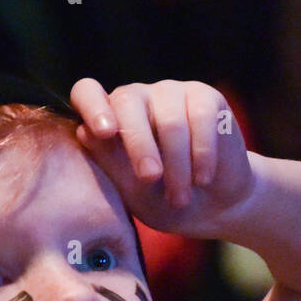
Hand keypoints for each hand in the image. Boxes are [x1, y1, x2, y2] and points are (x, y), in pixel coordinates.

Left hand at [70, 78, 254, 236]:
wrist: (214, 208)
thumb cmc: (164, 200)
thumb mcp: (133, 191)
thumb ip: (110, 163)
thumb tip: (85, 132)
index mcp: (110, 118)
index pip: (88, 92)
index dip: (93, 106)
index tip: (104, 133)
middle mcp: (138, 99)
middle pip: (128, 102)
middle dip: (139, 145)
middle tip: (150, 178)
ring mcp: (172, 94)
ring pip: (169, 120)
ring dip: (177, 165)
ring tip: (180, 197)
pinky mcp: (206, 98)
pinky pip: (202, 118)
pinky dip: (203, 153)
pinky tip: (203, 177)